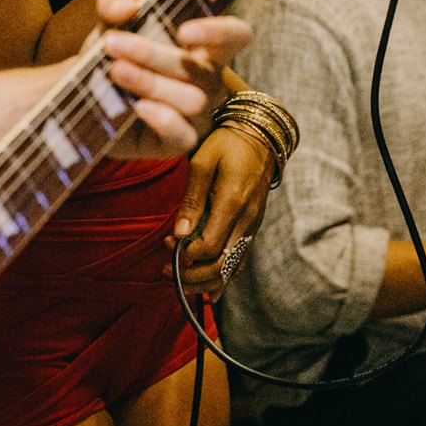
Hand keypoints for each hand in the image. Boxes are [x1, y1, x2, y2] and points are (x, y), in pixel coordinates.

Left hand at [92, 0, 249, 156]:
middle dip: (152, 54)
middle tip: (112, 44)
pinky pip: (184, 136)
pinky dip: (162, 120)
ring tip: (115, 71)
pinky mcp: (176, 143)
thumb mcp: (109, 23)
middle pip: (202, 69)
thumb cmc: (112, 57)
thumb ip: (113, 3)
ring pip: (194, 101)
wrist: (86, 100)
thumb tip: (128, 7)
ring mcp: (197, 115)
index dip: (219, 32)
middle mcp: (208, 81)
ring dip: (150, 83)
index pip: (236, 35)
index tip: (183, 31)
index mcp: (204, 46)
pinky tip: (137, 107)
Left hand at [169, 126, 275, 297]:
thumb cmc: (226, 145)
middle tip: (166, 271)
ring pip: (232, 268)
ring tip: (179, 279)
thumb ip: (191, 200)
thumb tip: (178, 234)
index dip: (185, 254)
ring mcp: (253, 227)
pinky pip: (239, 260)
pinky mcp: (253, 228)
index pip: (208, 247)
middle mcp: (247, 221)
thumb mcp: (202, 163)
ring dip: (204, 280)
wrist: (259, 137)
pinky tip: (207, 288)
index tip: (167, 244)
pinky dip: (222, 276)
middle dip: (191, 276)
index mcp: (233, 203)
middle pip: (221, 265)